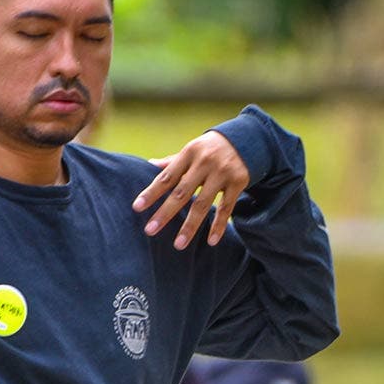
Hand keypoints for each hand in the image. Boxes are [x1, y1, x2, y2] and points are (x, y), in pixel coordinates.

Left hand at [135, 130, 249, 248]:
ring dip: (190, 226)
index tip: (137, 207)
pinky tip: (211, 241)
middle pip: (181, 192)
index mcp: (189, 153)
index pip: (166, 177)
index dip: (151, 192)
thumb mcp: (191, 150)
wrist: (246, 138)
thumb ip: (173, 162)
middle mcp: (204, 162)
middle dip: (165, 213)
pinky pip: (226, 208)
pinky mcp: (238, 182)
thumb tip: (149, 165)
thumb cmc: (210, 149)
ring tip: (179, 244)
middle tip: (150, 230)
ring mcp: (222, 173)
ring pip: (203, 204)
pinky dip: (219, 225)